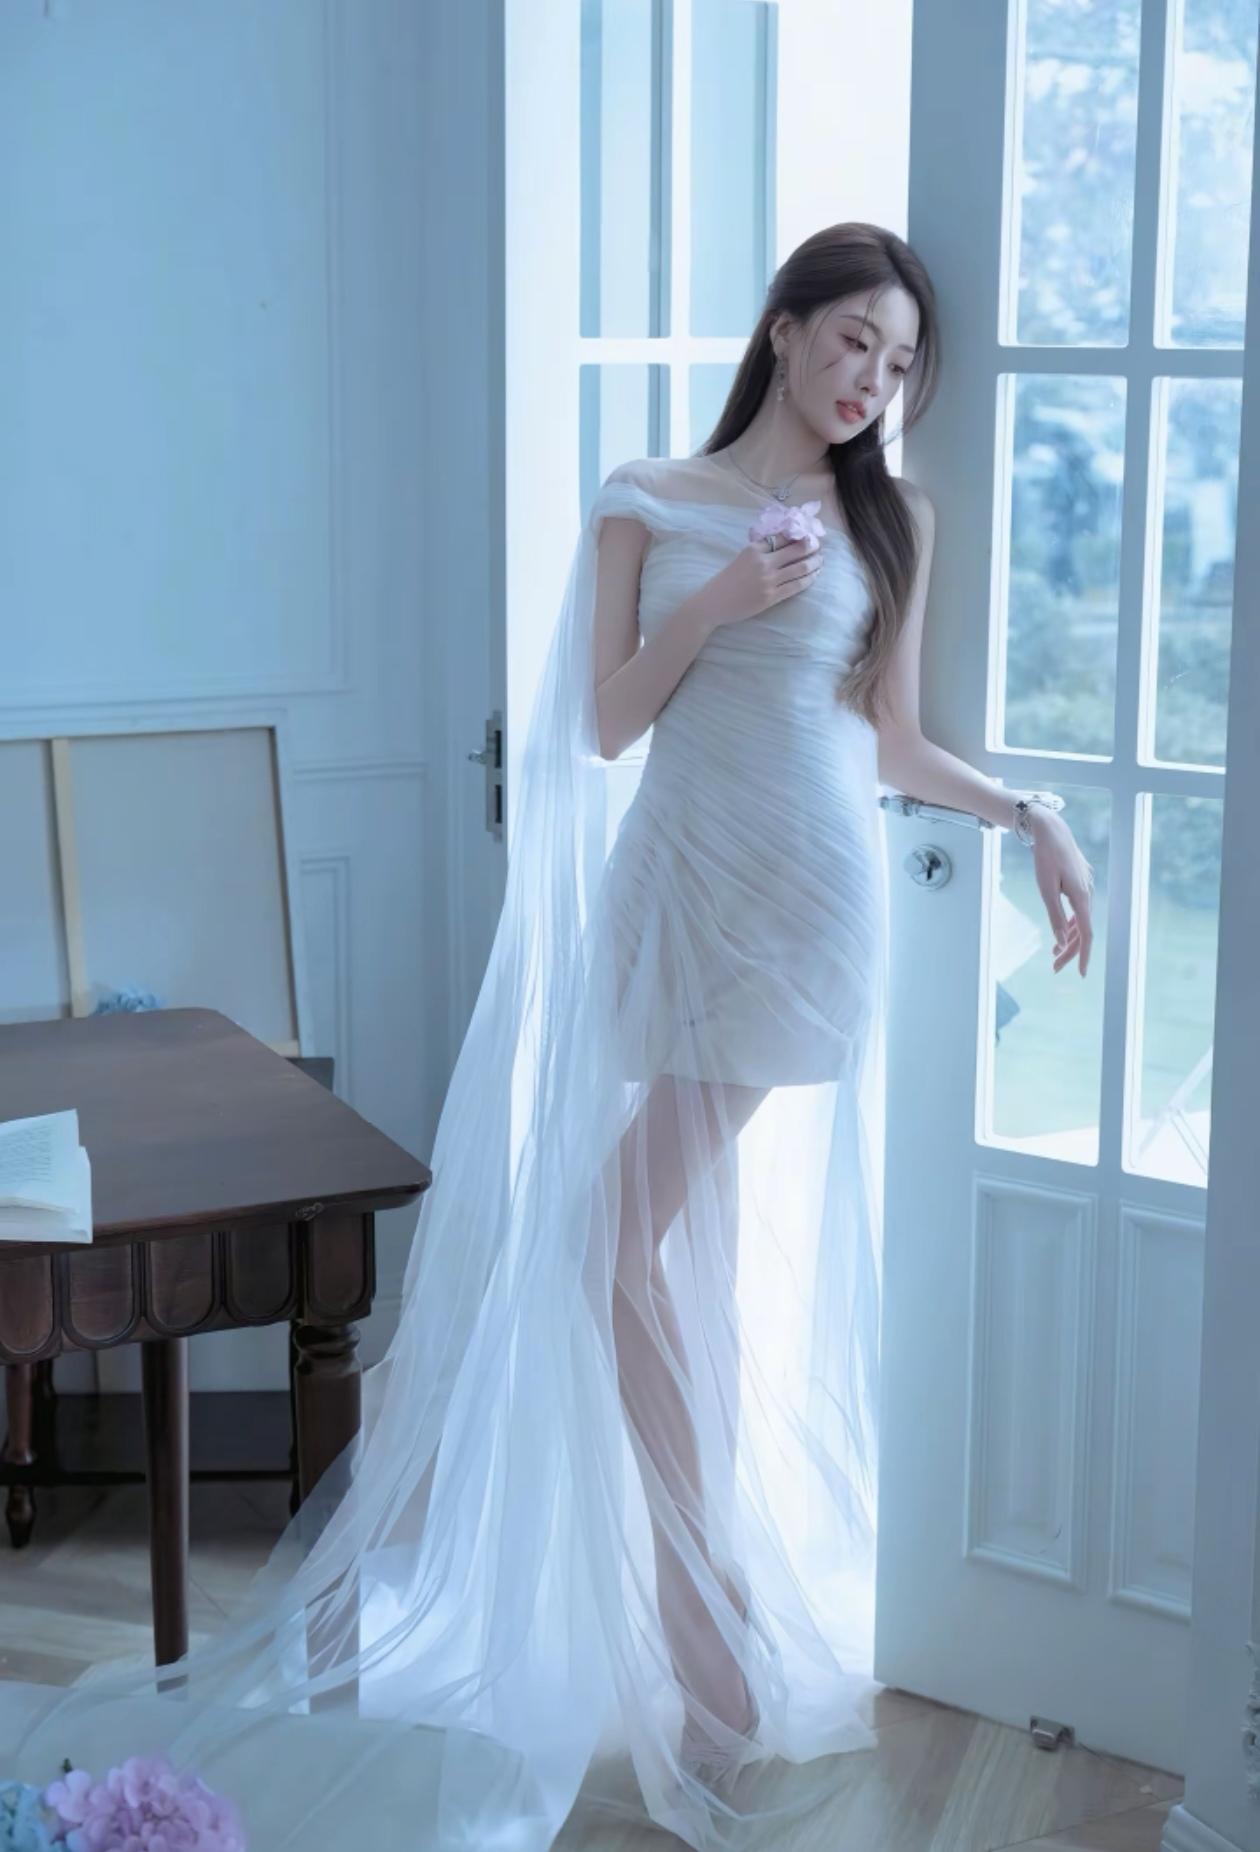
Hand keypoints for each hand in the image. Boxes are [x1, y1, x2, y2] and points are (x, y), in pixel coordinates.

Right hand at [696, 532, 822, 630]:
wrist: (713, 603)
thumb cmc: (725, 581)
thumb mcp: (740, 558)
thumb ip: (759, 551)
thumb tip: (782, 544)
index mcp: (754, 549)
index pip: (783, 537)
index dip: (799, 535)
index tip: (808, 535)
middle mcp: (763, 562)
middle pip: (796, 550)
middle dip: (812, 547)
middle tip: (819, 547)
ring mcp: (768, 580)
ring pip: (800, 568)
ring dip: (814, 563)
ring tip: (820, 560)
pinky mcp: (771, 597)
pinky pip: (796, 586)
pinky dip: (808, 579)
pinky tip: (814, 576)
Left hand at [1028, 808, 1094, 976]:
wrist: (1051, 830)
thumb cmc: (1045, 858)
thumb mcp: (1045, 889)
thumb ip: (1055, 916)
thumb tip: (1061, 941)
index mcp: (1081, 897)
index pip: (1086, 934)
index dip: (1084, 955)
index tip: (1082, 974)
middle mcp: (1087, 894)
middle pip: (1082, 930)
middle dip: (1070, 951)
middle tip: (1054, 968)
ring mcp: (1085, 887)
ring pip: (1080, 920)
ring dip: (1068, 938)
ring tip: (1054, 954)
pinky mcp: (1080, 882)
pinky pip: (1078, 909)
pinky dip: (1070, 923)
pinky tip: (1062, 932)